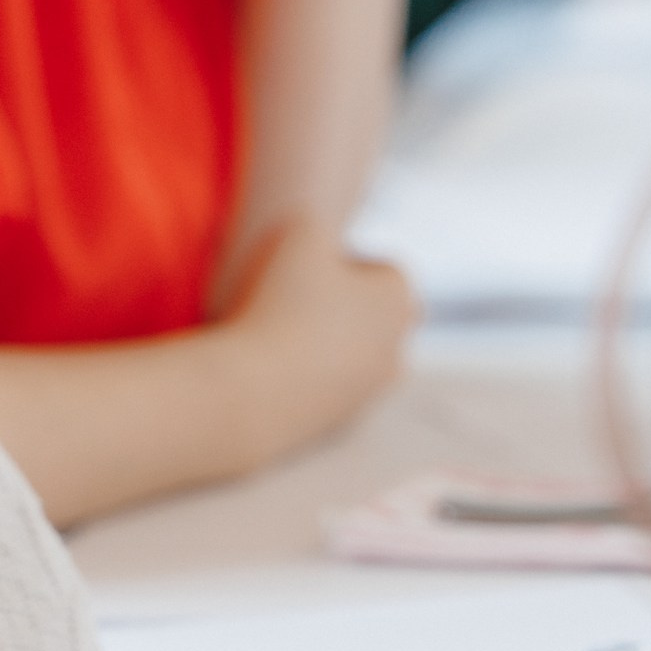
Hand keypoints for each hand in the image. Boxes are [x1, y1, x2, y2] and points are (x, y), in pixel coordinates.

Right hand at [218, 218, 414, 471]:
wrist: (252, 392)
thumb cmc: (278, 304)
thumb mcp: (300, 232)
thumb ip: (319, 224)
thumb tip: (320, 236)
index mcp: (397, 300)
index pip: (384, 271)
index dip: (346, 261)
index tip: (308, 264)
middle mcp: (395, 350)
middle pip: (376, 318)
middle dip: (345, 306)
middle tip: (295, 297)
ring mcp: (369, 394)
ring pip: (355, 358)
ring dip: (326, 345)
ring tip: (276, 333)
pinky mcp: (340, 426)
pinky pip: (329, 392)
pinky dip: (307, 381)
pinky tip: (266, 369)